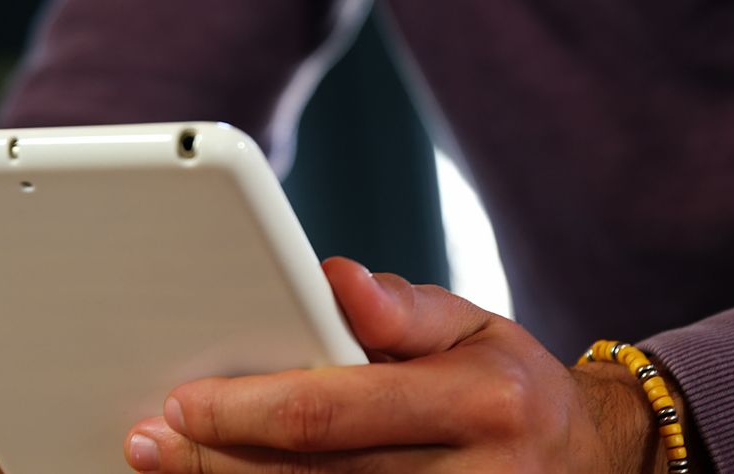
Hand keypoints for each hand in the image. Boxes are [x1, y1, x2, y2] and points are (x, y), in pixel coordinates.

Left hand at [124, 257, 671, 472]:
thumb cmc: (510, 386)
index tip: (183, 401)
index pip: (335, 411)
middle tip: (150, 442)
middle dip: (216, 463)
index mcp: (481, 402)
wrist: (583, 462)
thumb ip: (403, 306)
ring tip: (169, 469)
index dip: (247, 411)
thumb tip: (335, 279)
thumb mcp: (475, 325)